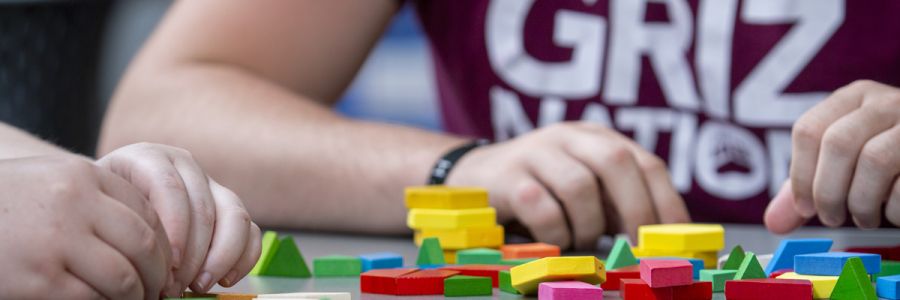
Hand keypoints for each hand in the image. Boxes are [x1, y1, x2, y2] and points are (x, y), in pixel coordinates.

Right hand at [0, 156, 171, 298]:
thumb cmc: (4, 204)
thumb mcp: (51, 183)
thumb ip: (96, 198)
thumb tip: (152, 236)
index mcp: (82, 176)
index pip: (148, 211)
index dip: (165, 242)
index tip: (165, 261)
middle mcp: (75, 205)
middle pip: (145, 245)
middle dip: (158, 273)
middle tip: (159, 290)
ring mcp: (56, 243)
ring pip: (125, 278)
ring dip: (137, 297)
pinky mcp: (39, 281)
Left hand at [97, 143, 260, 293]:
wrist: (108, 211)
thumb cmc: (102, 217)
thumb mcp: (99, 214)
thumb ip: (121, 231)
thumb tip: (142, 268)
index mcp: (147, 158)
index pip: (169, 187)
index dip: (173, 229)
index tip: (165, 267)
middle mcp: (184, 165)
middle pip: (204, 207)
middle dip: (193, 254)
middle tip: (174, 286)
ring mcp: (211, 185)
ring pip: (235, 216)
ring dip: (221, 257)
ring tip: (198, 285)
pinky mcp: (230, 208)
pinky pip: (251, 231)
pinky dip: (243, 257)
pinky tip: (224, 280)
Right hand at [445, 122, 689, 248]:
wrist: (472, 176)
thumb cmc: (540, 189)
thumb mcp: (583, 186)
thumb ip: (616, 202)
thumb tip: (660, 239)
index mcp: (596, 137)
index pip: (645, 162)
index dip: (665, 202)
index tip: (674, 239)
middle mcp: (568, 137)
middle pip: (616, 162)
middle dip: (635, 210)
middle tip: (637, 247)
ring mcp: (535, 152)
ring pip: (579, 186)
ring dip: (587, 225)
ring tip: (579, 239)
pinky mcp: (508, 176)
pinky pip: (543, 208)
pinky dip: (555, 233)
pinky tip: (552, 240)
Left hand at [765, 80, 899, 232]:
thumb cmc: (886, 164)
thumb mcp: (842, 166)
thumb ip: (806, 189)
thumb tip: (774, 222)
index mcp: (852, 98)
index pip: (808, 130)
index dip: (800, 176)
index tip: (804, 208)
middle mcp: (885, 102)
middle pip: (838, 143)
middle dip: (827, 191)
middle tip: (830, 219)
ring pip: (874, 159)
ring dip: (860, 202)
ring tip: (862, 218)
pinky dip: (893, 208)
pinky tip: (891, 213)